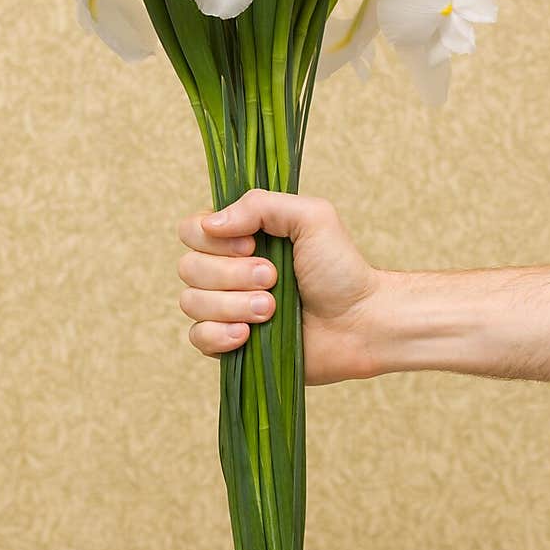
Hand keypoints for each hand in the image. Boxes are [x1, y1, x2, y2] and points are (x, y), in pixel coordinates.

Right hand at [176, 189, 378, 384]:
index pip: (191, 230)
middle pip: (188, 268)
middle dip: (231, 275)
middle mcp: (227, 271)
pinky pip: (197, 338)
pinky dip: (218, 334)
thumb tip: (211, 223)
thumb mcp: (311, 217)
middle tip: (273, 279)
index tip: (252, 246)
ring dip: (232, 305)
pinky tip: (247, 335)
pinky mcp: (230, 344)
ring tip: (270, 309)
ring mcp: (226, 308)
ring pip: (191, 302)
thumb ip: (260, 205)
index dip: (213, 240)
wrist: (361, 323)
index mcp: (240, 238)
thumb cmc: (341, 269)